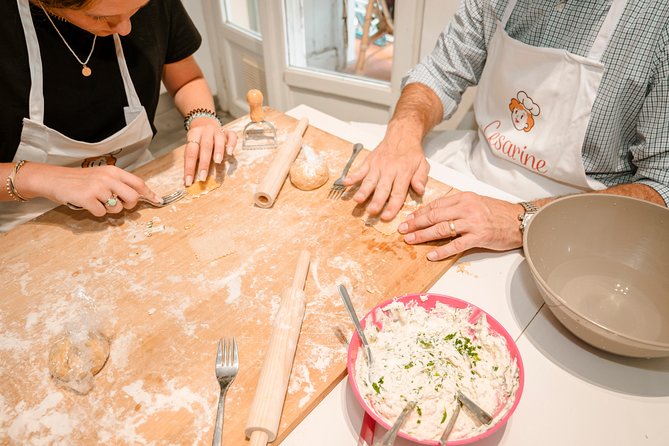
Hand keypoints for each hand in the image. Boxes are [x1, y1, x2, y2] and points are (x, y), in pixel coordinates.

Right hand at [23, 164, 161, 216]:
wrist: (54, 179)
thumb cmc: (80, 180)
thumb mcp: (102, 176)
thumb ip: (119, 184)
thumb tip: (137, 195)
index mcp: (113, 172)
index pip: (138, 183)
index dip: (149, 193)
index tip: (157, 200)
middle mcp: (108, 178)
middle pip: (132, 198)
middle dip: (129, 206)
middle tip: (119, 204)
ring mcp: (98, 188)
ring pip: (117, 208)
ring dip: (109, 209)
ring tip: (97, 201)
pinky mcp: (87, 198)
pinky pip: (102, 213)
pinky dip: (96, 212)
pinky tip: (88, 204)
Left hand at [183, 119, 236, 185]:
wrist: (205, 122)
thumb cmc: (198, 140)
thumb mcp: (193, 146)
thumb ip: (193, 160)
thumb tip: (188, 179)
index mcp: (193, 135)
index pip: (190, 153)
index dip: (189, 168)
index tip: (188, 181)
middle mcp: (205, 131)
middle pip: (205, 147)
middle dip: (203, 163)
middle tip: (202, 177)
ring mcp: (217, 131)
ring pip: (218, 140)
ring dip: (218, 151)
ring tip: (218, 162)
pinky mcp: (228, 132)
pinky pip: (231, 136)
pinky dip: (231, 144)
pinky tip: (230, 153)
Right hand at [343, 132, 429, 220]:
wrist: (402, 135)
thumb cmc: (412, 153)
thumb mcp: (423, 164)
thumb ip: (421, 178)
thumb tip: (420, 190)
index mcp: (404, 172)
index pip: (398, 193)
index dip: (392, 206)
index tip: (386, 216)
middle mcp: (389, 170)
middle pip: (382, 188)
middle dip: (376, 201)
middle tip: (371, 211)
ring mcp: (378, 166)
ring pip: (369, 180)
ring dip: (363, 190)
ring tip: (358, 200)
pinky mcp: (369, 161)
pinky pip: (360, 170)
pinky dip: (352, 176)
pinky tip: (345, 183)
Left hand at [398, 191, 523, 259]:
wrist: (520, 221)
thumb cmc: (498, 212)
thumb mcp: (476, 202)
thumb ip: (457, 206)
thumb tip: (435, 213)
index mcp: (464, 198)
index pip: (436, 205)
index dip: (419, 213)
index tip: (408, 219)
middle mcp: (466, 208)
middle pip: (434, 216)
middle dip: (416, 223)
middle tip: (403, 230)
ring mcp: (472, 222)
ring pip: (442, 229)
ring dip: (423, 235)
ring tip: (411, 240)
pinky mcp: (479, 237)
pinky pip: (456, 245)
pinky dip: (442, 250)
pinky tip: (431, 255)